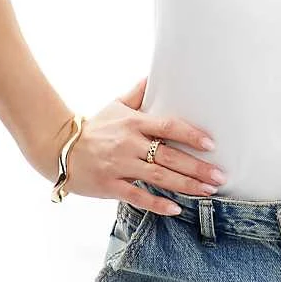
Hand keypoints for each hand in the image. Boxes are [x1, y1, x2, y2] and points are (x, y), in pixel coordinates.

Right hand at [36, 77, 226, 215]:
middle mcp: (130, 144)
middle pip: (170, 157)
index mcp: (135, 123)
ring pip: (159, 178)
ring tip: (207, 191)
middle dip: (197, 167)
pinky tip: (176, 208)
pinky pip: (137, 196)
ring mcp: (120, 166)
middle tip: (220, 176)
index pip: (169, 127)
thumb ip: (138, 92)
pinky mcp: (111, 186)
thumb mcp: (117, 104)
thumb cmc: (95, 126)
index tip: (212, 143)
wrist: (60, 147)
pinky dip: (157, 203)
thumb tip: (154, 72)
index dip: (191, 135)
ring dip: (186, 185)